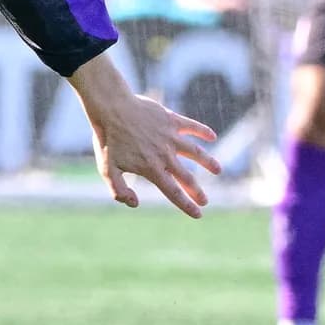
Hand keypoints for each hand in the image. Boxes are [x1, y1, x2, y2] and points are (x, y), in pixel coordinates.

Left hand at [88, 93, 221, 217]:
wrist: (111, 109)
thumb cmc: (107, 140)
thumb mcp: (106, 169)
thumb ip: (119, 190)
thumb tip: (135, 203)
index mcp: (151, 169)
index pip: (174, 192)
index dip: (187, 205)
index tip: (198, 214)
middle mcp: (165, 155)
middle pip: (187, 177)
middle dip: (197, 191)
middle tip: (205, 201)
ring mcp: (170, 137)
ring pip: (196, 152)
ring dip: (208, 162)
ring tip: (218, 170)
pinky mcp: (171, 120)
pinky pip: (192, 126)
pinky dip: (203, 130)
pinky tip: (212, 136)